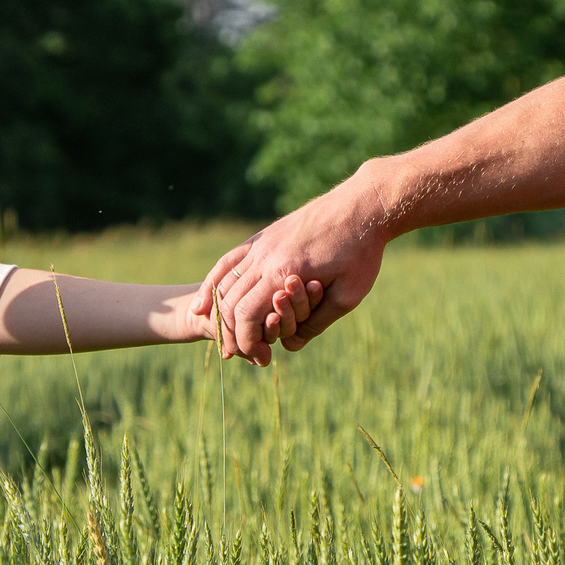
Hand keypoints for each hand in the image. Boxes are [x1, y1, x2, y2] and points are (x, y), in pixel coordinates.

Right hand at [201, 177, 389, 364]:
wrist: (362, 207)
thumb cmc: (362, 252)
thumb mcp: (349, 295)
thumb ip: (317, 323)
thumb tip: (290, 346)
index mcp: (285, 273)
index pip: (247, 315)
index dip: (246, 341)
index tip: (257, 356)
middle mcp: (266, 258)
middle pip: (229, 301)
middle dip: (230, 332)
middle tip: (239, 353)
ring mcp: (261, 245)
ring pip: (223, 282)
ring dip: (217, 311)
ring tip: (222, 334)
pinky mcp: (263, 237)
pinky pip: (228, 261)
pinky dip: (212, 283)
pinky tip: (203, 302)